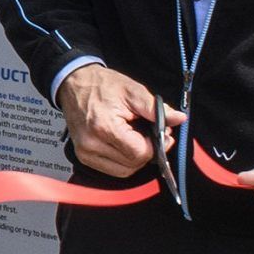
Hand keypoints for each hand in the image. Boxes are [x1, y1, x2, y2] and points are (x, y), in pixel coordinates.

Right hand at [57, 64, 178, 177]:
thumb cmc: (102, 85)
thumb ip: (156, 109)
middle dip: (148, 151)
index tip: (161, 134)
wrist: (74, 83)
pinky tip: (125, 144)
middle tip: (151, 133)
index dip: (156, 146)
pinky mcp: (83, 156)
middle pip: (133, 164)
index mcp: (104, 127)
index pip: (139, 153)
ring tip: (138, 138)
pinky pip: (112, 169)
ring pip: (124, 171)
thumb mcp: (133, 91)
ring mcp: (85, 152)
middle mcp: (91, 144)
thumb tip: (179, 119)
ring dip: (136, 158)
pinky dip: (124, 161)